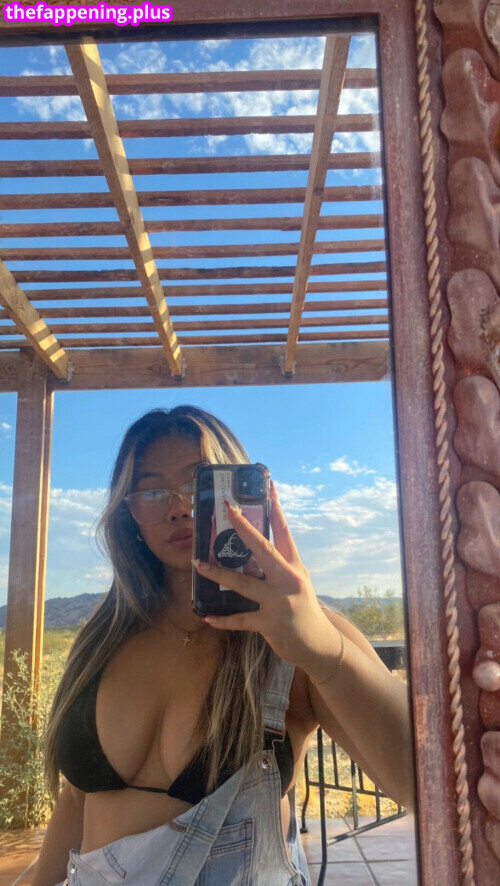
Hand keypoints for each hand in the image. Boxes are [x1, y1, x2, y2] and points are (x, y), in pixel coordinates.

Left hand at [194, 480, 335, 668]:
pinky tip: (207, 616)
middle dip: (244, 529)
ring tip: (199, 565)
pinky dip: (222, 619)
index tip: (269, 486)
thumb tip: (254, 547)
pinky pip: (240, 619)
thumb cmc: (303, 609)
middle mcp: (288, 579)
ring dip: (219, 573)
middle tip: (228, 510)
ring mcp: (278, 601)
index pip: (284, 532)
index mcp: (294, 566)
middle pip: (263, 549)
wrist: (319, 644)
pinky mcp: (270, 623)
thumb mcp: (297, 582)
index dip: (276, 508)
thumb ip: (279, 565)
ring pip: (244, 583)